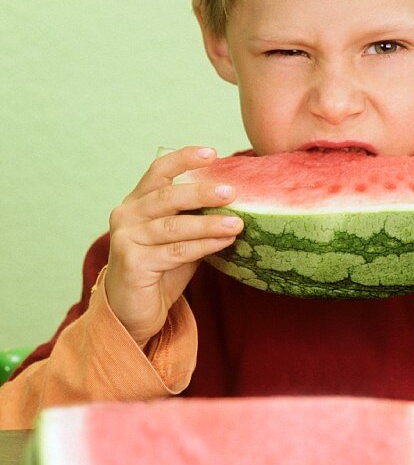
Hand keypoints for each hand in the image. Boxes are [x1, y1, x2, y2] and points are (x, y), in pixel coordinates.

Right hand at [104, 147, 242, 348]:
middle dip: (202, 193)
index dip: (184, 159)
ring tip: (237, 223)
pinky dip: (202, 246)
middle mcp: (126, 215)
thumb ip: (194, 219)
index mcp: (137, 202)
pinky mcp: (132, 262)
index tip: (212, 153)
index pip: (159, 170)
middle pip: (167, 196)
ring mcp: (126, 238)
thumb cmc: (159, 271)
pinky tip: (223, 242)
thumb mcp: (178, 239)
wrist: (132, 312)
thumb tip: (234, 203)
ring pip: (174, 226)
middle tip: (232, 193)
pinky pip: (174, 251)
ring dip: (209, 224)